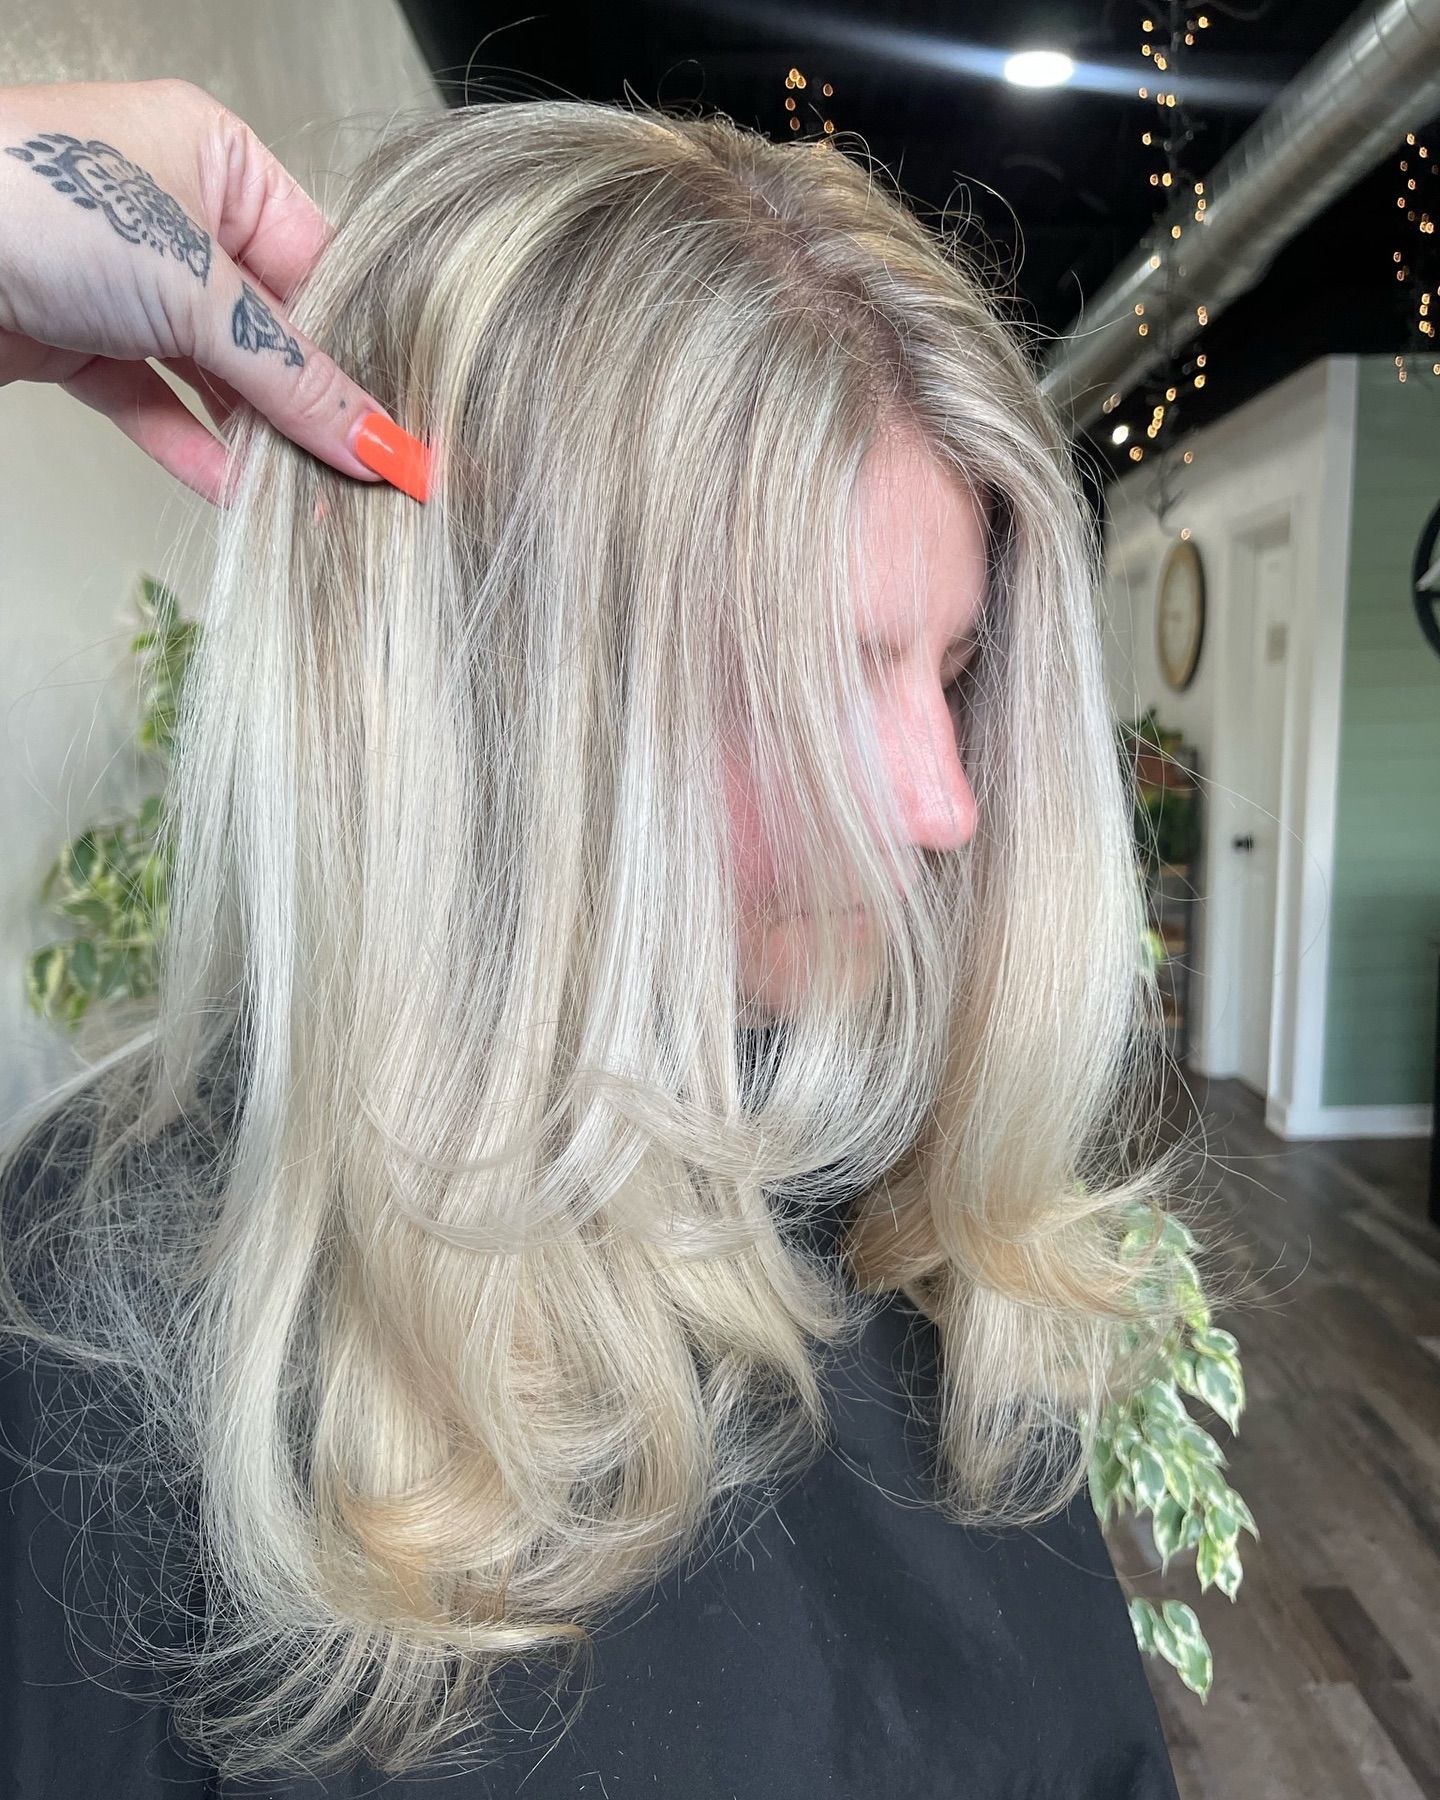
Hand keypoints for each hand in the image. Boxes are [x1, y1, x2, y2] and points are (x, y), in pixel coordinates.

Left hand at [0, 77, 428, 505]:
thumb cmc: (37, 200)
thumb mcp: (197, 288)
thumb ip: (293, 377)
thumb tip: (379, 443)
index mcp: (219, 160)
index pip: (320, 268)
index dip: (362, 351)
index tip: (404, 426)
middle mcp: (175, 214)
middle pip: (272, 332)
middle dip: (313, 409)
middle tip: (369, 479)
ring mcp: (124, 281)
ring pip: (216, 377)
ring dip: (258, 442)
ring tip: (315, 504)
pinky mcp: (78, 340)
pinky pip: (156, 404)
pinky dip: (194, 451)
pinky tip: (241, 497)